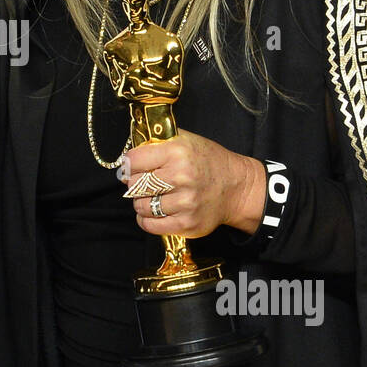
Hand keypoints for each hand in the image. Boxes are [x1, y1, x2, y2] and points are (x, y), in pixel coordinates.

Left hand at [123, 133, 264, 238]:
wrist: (237, 188)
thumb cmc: (209, 162)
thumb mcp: (186, 141)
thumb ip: (158, 142)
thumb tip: (129, 154)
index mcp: (178, 152)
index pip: (134, 160)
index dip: (129, 164)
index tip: (132, 167)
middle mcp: (182, 177)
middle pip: (135, 184)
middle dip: (135, 183)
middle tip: (144, 182)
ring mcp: (185, 203)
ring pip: (140, 206)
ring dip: (141, 202)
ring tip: (153, 196)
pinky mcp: (187, 224)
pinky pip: (150, 225)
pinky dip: (146, 220)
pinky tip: (153, 212)